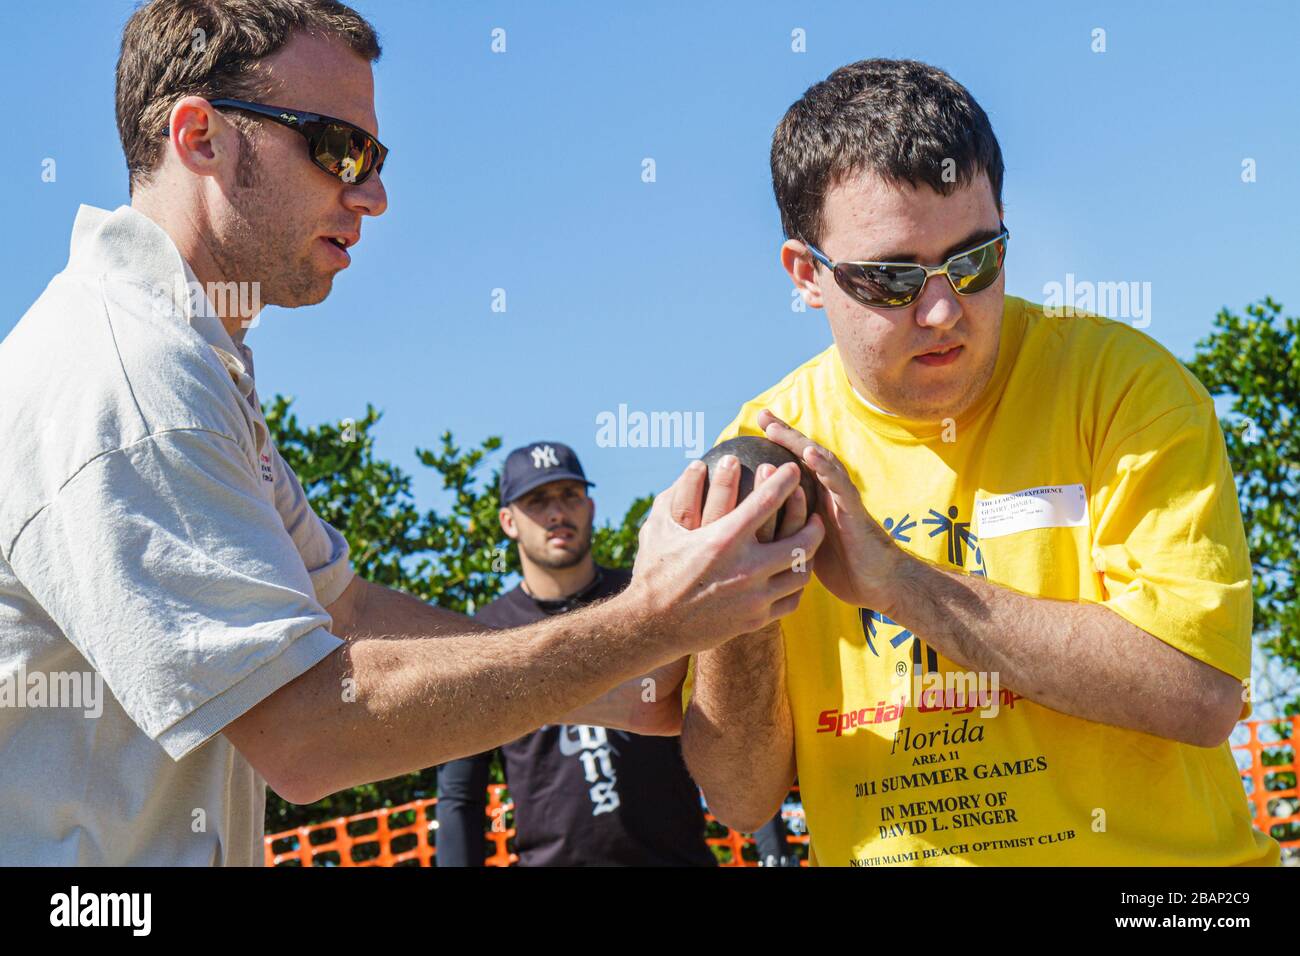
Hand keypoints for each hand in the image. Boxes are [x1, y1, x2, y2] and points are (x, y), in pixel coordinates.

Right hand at [628, 457, 823, 654]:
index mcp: (723, 540)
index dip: (785, 481)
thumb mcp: (660, 529)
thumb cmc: (654, 572)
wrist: (653, 626)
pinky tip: (791, 575)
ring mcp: (754, 597)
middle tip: (816, 516)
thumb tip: (693, 466)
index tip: (794, 470)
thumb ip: (679, 495)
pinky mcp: (756, 619)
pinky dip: (795, 585)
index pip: (767, 502)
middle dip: (814, 525)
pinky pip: (791, 600)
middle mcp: (745, 569)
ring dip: (808, 557)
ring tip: (808, 546)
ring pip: (801, 573)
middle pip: (801, 542)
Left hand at [758, 409, 904, 610]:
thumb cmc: (842, 567)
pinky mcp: (853, 510)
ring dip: (798, 443)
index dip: (776, 445)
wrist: (876, 584)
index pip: (794, 464)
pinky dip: (824, 467)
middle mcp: (829, 492)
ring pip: (820, 463)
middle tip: (762, 415)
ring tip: (776, 428)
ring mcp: (842, 498)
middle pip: (805, 455)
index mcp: (816, 498)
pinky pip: (838, 485)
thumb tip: (751, 528)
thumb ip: (786, 528)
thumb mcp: (804, 544)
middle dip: (784, 433)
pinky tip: (809, 454)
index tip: (752, 426)